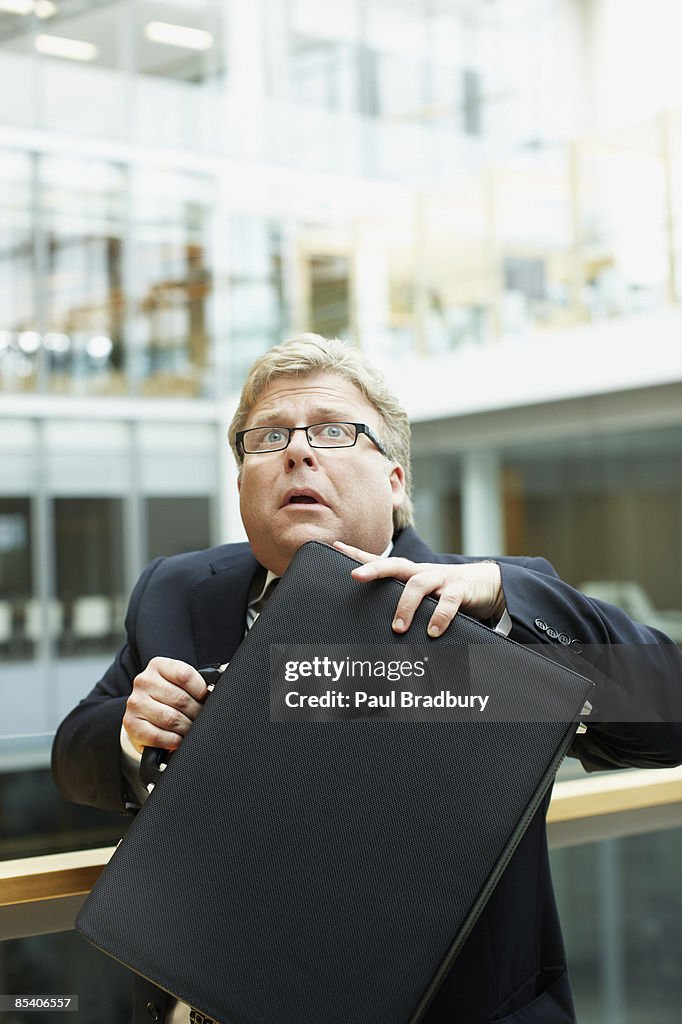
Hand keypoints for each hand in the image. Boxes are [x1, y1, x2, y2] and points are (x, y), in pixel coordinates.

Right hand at [123, 657, 209, 752]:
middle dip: (196, 713)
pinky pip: (158, 736)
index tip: (205, 699)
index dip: (201, 691)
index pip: (185, 675)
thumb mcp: (177, 684)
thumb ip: (193, 683)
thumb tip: (217, 692)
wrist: (142, 716)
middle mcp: (143, 681)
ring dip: (186, 728)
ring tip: (190, 730)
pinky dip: (173, 741)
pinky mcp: (131, 724)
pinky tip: (178, 740)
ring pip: (171, 718)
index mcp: (158, 665)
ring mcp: (135, 702)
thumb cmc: (166, 699)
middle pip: (180, 699)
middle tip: (201, 719)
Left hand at [334, 542, 505, 636]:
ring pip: (419, 584)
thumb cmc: (446, 592)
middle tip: (355, 577)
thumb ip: (402, 604)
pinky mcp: (460, 590)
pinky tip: (432, 631)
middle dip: (374, 568)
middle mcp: (422, 572)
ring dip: (406, 605)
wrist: (486, 584)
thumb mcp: (423, 595)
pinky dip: (440, 616)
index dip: (359, 554)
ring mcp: (441, 579)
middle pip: (395, 564)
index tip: (336, 546)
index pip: (382, 561)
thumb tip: (377, 626)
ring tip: (398, 627)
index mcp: (410, 574)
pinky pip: (448, 602)